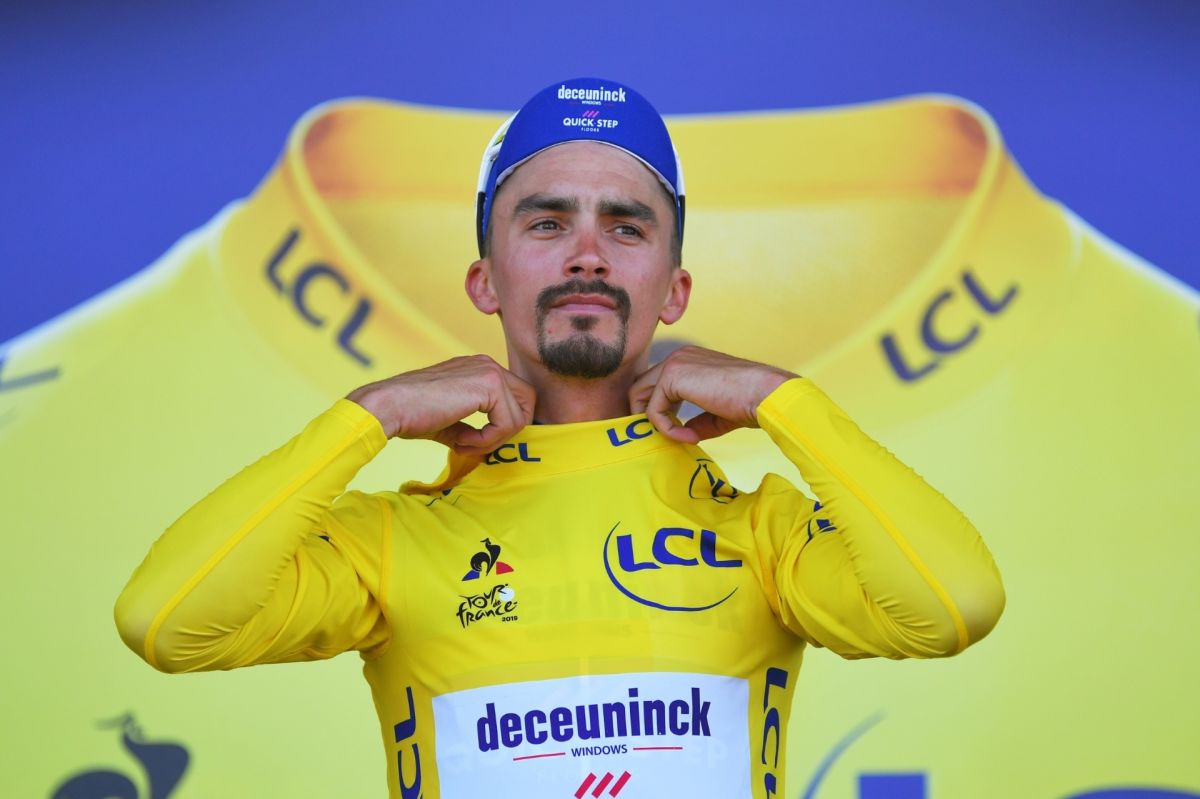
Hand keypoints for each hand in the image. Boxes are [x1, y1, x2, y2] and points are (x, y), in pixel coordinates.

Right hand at [346, 356, 535, 454]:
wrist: (389, 407)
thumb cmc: (411, 415)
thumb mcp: (450, 421)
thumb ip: (474, 426)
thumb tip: (492, 443)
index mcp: (478, 369)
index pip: (515, 397)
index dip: (503, 425)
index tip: (476, 442)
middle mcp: (487, 364)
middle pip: (527, 401)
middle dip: (507, 430)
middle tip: (476, 445)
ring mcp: (489, 371)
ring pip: (520, 415)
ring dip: (494, 439)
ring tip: (464, 443)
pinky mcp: (489, 384)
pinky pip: (509, 423)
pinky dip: (488, 440)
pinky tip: (462, 441)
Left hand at [628, 346, 795, 443]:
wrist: (766, 395)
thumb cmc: (750, 404)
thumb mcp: (716, 415)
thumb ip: (696, 421)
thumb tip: (682, 434)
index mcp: (690, 361)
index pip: (657, 384)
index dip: (658, 410)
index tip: (674, 432)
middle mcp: (679, 357)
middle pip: (640, 386)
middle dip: (643, 414)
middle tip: (660, 437)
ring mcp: (674, 363)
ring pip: (639, 395)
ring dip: (654, 422)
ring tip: (679, 438)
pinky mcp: (673, 376)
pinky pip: (654, 410)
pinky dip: (667, 428)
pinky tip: (690, 437)